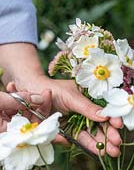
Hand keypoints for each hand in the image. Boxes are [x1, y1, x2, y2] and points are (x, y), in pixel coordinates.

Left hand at [7, 77, 122, 156]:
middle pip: (98, 125)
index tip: (117, 124)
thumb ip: (86, 107)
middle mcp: (84, 113)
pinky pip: (77, 138)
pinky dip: (86, 144)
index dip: (110, 118)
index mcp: (88, 101)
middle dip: (108, 134)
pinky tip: (97, 149)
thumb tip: (104, 116)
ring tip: (112, 151)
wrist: (36, 93)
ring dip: (100, 143)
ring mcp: (76, 122)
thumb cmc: (55, 90)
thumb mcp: (72, 96)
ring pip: (90, 134)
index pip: (102, 111)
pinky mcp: (67, 130)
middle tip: (117, 143)